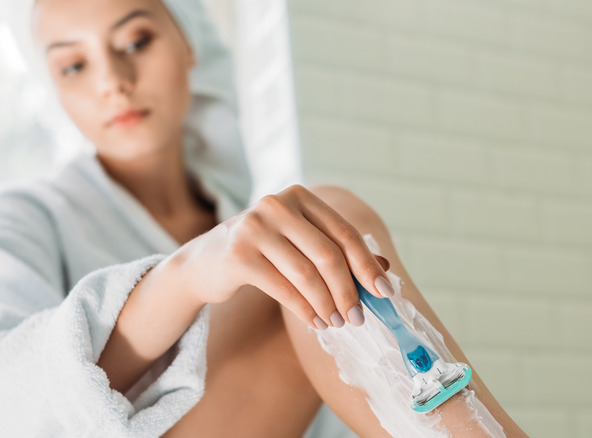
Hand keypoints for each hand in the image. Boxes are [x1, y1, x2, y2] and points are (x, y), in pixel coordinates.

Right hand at [172, 184, 393, 328]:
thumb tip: (384, 270)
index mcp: (299, 196)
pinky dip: (305, 310)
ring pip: (306, 274)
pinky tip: (316, 322)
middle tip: (358, 317)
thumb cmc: (263, 252)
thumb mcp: (301, 244)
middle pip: (328, 254)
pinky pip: (283, 289)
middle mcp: (277, 205)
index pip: (344, 232)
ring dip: (327, 305)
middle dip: (348, 291)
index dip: (366, 264)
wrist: (206, 262)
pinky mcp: (239, 255)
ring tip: (337, 323)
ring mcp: (254, 227)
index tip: (384, 292)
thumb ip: (339, 252)